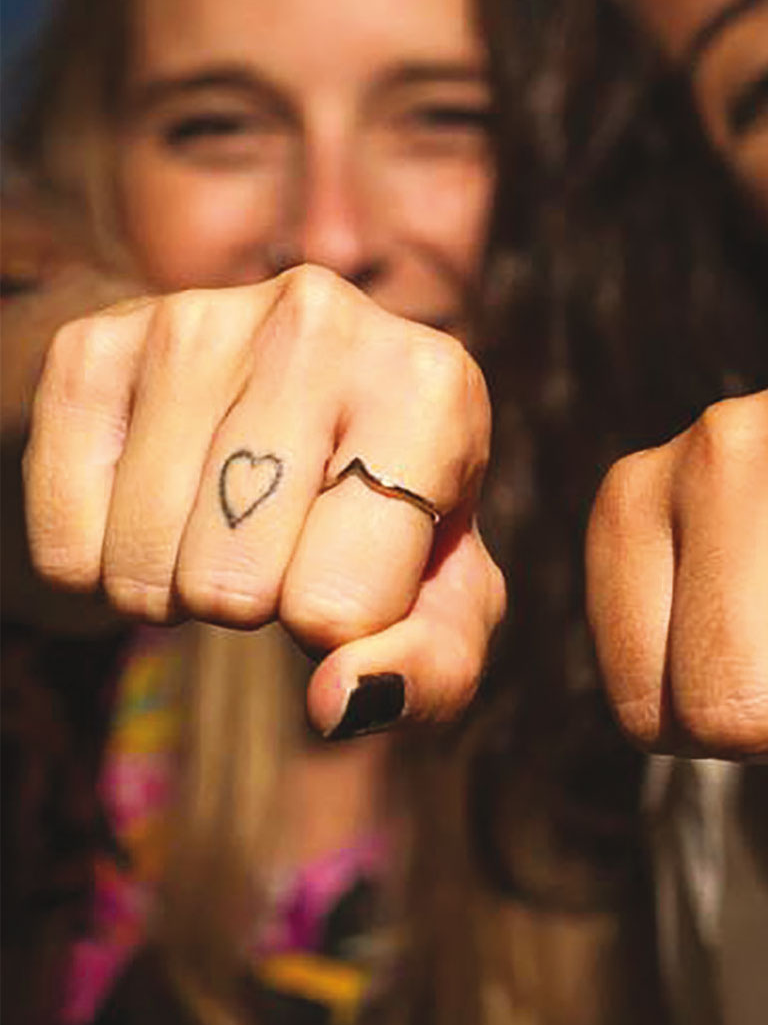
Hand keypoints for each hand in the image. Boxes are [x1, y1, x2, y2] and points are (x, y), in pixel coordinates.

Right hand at [22, 266, 503, 733]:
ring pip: (142, 562)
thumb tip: (341, 703)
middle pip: (230, 584)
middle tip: (274, 548)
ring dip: (171, 587)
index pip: (340, 602)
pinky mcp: (92, 346)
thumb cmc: (382, 519)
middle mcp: (316, 321)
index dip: (334, 626)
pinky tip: (146, 510)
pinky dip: (95, 566)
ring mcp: (194, 321)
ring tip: (215, 527)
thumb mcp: (443, 603)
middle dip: (248, 604)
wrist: (286, 402)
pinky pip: (66, 540)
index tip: (351, 568)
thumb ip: (429, 670)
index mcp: (429, 384)